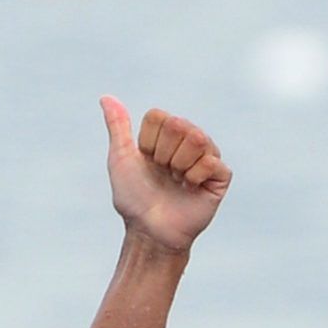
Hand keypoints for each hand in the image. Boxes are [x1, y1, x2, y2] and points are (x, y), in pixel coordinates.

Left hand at [102, 96, 229, 254]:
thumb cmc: (134, 199)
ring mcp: (207, 156)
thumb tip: (106, 97)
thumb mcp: (120, 159)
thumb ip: (118, 126)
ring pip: (197, 139)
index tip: (147, 162)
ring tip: (177, 181)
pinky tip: (191, 189)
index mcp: (165, 133)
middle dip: (163, 154)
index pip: (159, 117)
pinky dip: (194, 178)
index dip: (147, 142)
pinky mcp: (221, 175)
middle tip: (164, 173)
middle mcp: (188, 140)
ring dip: (179, 165)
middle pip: (178, 124)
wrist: (150, 230)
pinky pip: (211, 161)